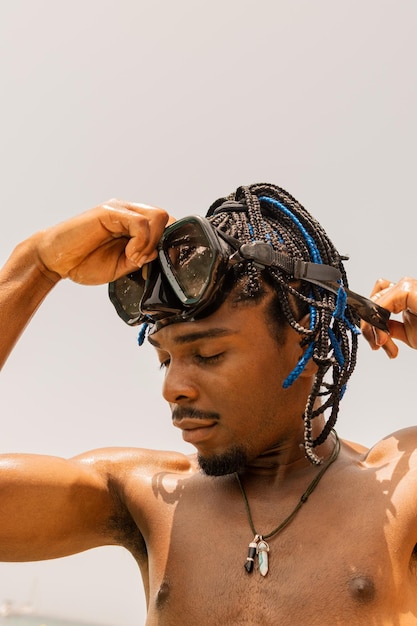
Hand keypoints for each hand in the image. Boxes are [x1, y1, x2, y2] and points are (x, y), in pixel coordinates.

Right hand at [31, 200, 170, 284]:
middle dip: (161, 243)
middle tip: (142, 261)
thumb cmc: (84, 262)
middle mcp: (129, 213)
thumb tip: (160, 253)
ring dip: (151, 242)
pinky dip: (141, 241)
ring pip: (158, 216)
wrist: (55, 260)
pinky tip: (129, 253)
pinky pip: (140, 222)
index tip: (161, 264)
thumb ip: (142, 258)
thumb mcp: (122, 267)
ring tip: (133, 258)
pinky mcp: (109, 212)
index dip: (169, 244)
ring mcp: (120, 210)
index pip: (166, 225)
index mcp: (134, 225)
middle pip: (166, 218)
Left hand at [361, 277, 416, 357]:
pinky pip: (382, 302)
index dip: (369, 322)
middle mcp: (406, 287)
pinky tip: (385, 334)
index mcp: (405, 295)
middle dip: (369, 326)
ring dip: (373, 324)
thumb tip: (374, 328)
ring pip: (375, 300)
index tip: (373, 340)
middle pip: (374, 300)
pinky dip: (378, 319)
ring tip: (384, 343)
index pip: (377, 300)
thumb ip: (390, 327)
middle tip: (376, 344)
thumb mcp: (408, 333)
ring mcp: (408, 286)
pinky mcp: (408, 289)